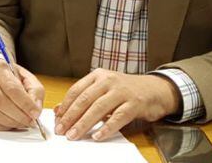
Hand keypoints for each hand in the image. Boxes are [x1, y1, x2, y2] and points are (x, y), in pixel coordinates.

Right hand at [0, 59, 44, 130]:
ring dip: (12, 123)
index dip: (25, 104)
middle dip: (20, 116)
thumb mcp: (26, 78)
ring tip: (22, 122)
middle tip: (31, 121)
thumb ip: (35, 92)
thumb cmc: (10, 78)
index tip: (35, 113)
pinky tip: (11, 123)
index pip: (12, 89)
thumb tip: (35, 111)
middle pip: (2, 103)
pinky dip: (3, 126)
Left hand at [54, 69, 180, 140]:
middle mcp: (109, 80)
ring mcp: (122, 91)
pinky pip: (118, 117)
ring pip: (98, 108)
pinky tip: (97, 136)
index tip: (56, 119)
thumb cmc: (125, 91)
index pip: (76, 90)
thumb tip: (59, 110)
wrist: (155, 89)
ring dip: (84, 123)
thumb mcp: (103, 89)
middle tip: (61, 130)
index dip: (65, 105)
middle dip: (71, 116)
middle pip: (85, 99)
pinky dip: (106, 128)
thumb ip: (83, 98)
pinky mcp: (135, 103)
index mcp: (98, 75)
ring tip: (74, 135)